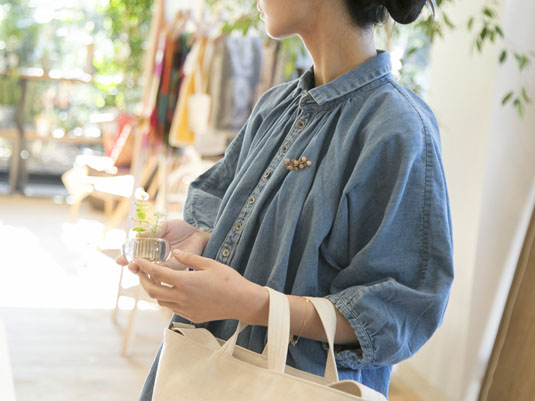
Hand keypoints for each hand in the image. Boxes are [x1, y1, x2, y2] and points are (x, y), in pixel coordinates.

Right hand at [116, 219, 210, 269]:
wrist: (198, 233)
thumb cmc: (181, 228)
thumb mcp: (164, 226)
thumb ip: (152, 230)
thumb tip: (137, 236)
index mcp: (150, 247)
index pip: (135, 254)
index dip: (126, 257)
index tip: (119, 260)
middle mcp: (155, 257)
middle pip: (140, 265)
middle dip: (132, 266)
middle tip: (128, 265)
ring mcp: (164, 264)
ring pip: (150, 271)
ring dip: (142, 270)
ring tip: (135, 267)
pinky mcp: (175, 267)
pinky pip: (164, 271)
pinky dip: (156, 272)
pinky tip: (151, 269)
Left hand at [131, 249, 267, 323]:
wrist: (241, 302)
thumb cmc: (228, 280)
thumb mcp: (209, 263)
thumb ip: (188, 258)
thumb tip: (174, 252)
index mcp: (185, 282)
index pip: (157, 273)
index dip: (145, 266)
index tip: (138, 261)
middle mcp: (182, 297)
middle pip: (152, 291)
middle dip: (143, 281)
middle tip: (142, 272)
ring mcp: (185, 309)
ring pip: (161, 301)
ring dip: (155, 291)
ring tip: (157, 281)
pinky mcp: (191, 316)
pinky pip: (172, 308)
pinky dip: (167, 299)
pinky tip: (173, 292)